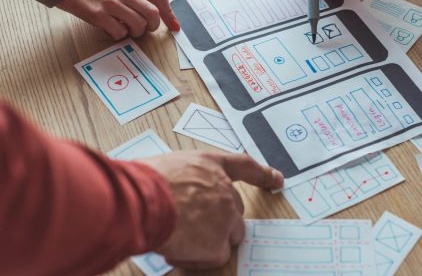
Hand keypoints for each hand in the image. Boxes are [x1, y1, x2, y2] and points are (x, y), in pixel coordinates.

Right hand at [57, 0, 179, 39]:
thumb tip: (155, 9)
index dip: (170, 13)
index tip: (174, 26)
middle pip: (153, 13)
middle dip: (153, 26)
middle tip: (145, 29)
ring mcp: (111, 3)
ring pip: (139, 25)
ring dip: (137, 33)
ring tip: (127, 30)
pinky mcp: (98, 14)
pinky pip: (119, 32)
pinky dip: (120, 36)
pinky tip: (113, 30)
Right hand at [140, 151, 283, 268]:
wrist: (143, 201)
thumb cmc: (146, 182)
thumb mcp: (168, 167)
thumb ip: (185, 179)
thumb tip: (178, 194)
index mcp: (211, 165)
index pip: (244, 166)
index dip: (263, 174)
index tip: (277, 180)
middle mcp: (225, 189)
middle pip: (236, 211)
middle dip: (217, 220)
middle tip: (189, 223)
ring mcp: (226, 216)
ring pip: (229, 235)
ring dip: (209, 240)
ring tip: (179, 236)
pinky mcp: (219, 242)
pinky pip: (215, 256)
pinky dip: (198, 257)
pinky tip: (178, 247)